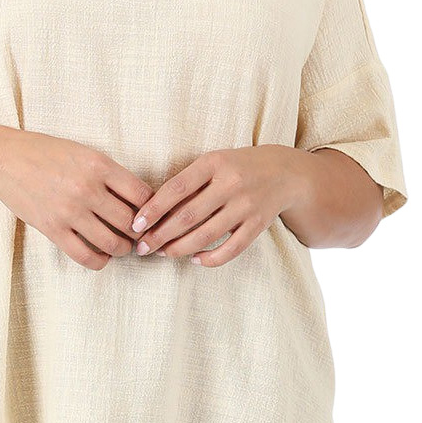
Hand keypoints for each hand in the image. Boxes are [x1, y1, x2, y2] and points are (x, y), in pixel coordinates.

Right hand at [0, 129, 154, 270]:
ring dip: (123, 249)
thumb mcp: (84, 152)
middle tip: (141, 236)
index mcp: (100, 165)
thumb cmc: (46, 153)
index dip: (152, 209)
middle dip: (141, 233)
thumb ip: (110, 174)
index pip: (142, 195)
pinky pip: (85, 256)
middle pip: (131, 222)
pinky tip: (101, 256)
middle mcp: (88, 188)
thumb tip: (140, 200)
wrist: (4, 159)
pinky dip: (100, 261)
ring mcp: (70, 211)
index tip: (151, 216)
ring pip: (113, 243)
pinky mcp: (53, 229)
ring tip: (123, 246)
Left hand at [129, 145, 298, 267]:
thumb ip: (188, 182)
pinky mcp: (258, 225)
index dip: (153, 208)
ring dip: (180, 249)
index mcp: (214, 163)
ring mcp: (246, 206)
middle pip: (188, 216)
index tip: (136, 224)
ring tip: (163, 253)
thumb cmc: (237, 167)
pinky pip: (231, 249)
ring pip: (206, 235)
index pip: (176, 188)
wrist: (285, 172)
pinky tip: (195, 260)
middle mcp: (230, 184)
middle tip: (142, 247)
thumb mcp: (213, 162)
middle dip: (161, 235)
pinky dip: (211, 258)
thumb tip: (152, 211)